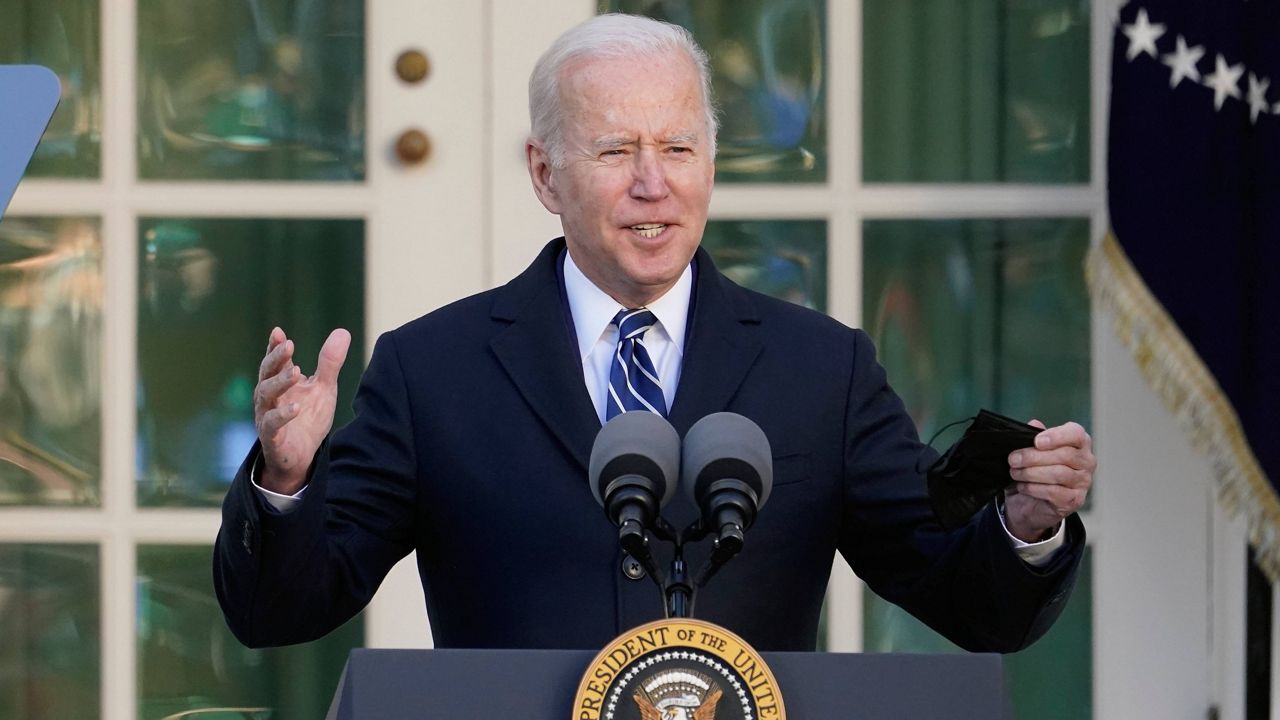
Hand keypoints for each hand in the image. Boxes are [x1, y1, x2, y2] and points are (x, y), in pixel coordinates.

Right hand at [254, 326, 350, 493]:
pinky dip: (282, 415)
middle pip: (266, 374)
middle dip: (275, 359)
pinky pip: (272, 424)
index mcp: (281, 383)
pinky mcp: (272, 437)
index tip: (278, 332)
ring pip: (265, 395)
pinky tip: (296, 407)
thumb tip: (343, 332)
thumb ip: (329, 363)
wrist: (302, 456)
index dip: (275, 346)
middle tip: (288, 345)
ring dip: (279, 382)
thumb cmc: (308, 418)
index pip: (275, 361)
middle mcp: (269, 397)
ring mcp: (267, 416)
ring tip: (296, 372)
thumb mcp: (323, 388)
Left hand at [1004, 420, 1094, 542]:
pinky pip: (1054, 492)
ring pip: (1059, 474)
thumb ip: (1034, 435)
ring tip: (1015, 472)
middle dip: (1034, 457)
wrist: (1030, 501)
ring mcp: (1083, 481)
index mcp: (1079, 443)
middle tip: (1013, 459)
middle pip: (1064, 455)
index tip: (1037, 441)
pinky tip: (1023, 486)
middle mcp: (1086, 461)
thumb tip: (1035, 424)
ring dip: (1031, 473)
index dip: (1057, 436)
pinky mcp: (1075, 500)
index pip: (1076, 434)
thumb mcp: (1031, 450)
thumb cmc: (1036, 470)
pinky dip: (1034, 488)